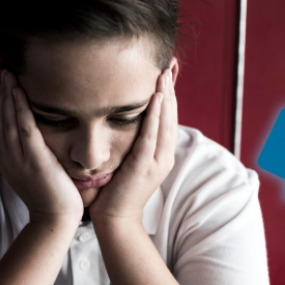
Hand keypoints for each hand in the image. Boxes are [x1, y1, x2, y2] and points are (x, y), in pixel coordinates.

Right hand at [0, 69, 83, 224]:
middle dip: (1, 93)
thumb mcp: (37, 171)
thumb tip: (37, 136)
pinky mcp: (33, 159)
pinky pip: (24, 128)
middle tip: (3, 69)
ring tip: (9, 74)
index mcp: (8, 160)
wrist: (56, 220)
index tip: (5, 82)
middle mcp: (8, 157)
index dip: (2, 103)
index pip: (2, 125)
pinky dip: (20, 109)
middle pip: (1, 119)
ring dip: (8, 95)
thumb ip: (34, 152)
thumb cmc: (53, 197)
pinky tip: (20, 92)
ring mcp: (18, 159)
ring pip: (9, 120)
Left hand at [89, 67, 177, 223]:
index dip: (168, 95)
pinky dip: (155, 116)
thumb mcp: (125, 163)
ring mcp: (157, 162)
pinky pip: (151, 136)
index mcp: (160, 155)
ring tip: (165, 74)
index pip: (166, 119)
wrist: (114, 221)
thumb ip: (129, 144)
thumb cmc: (114, 192)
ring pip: (164, 123)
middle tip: (170, 64)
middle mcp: (163, 156)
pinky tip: (157, 98)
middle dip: (171, 89)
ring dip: (166, 97)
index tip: (166, 72)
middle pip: (170, 116)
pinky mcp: (145, 167)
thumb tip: (121, 123)